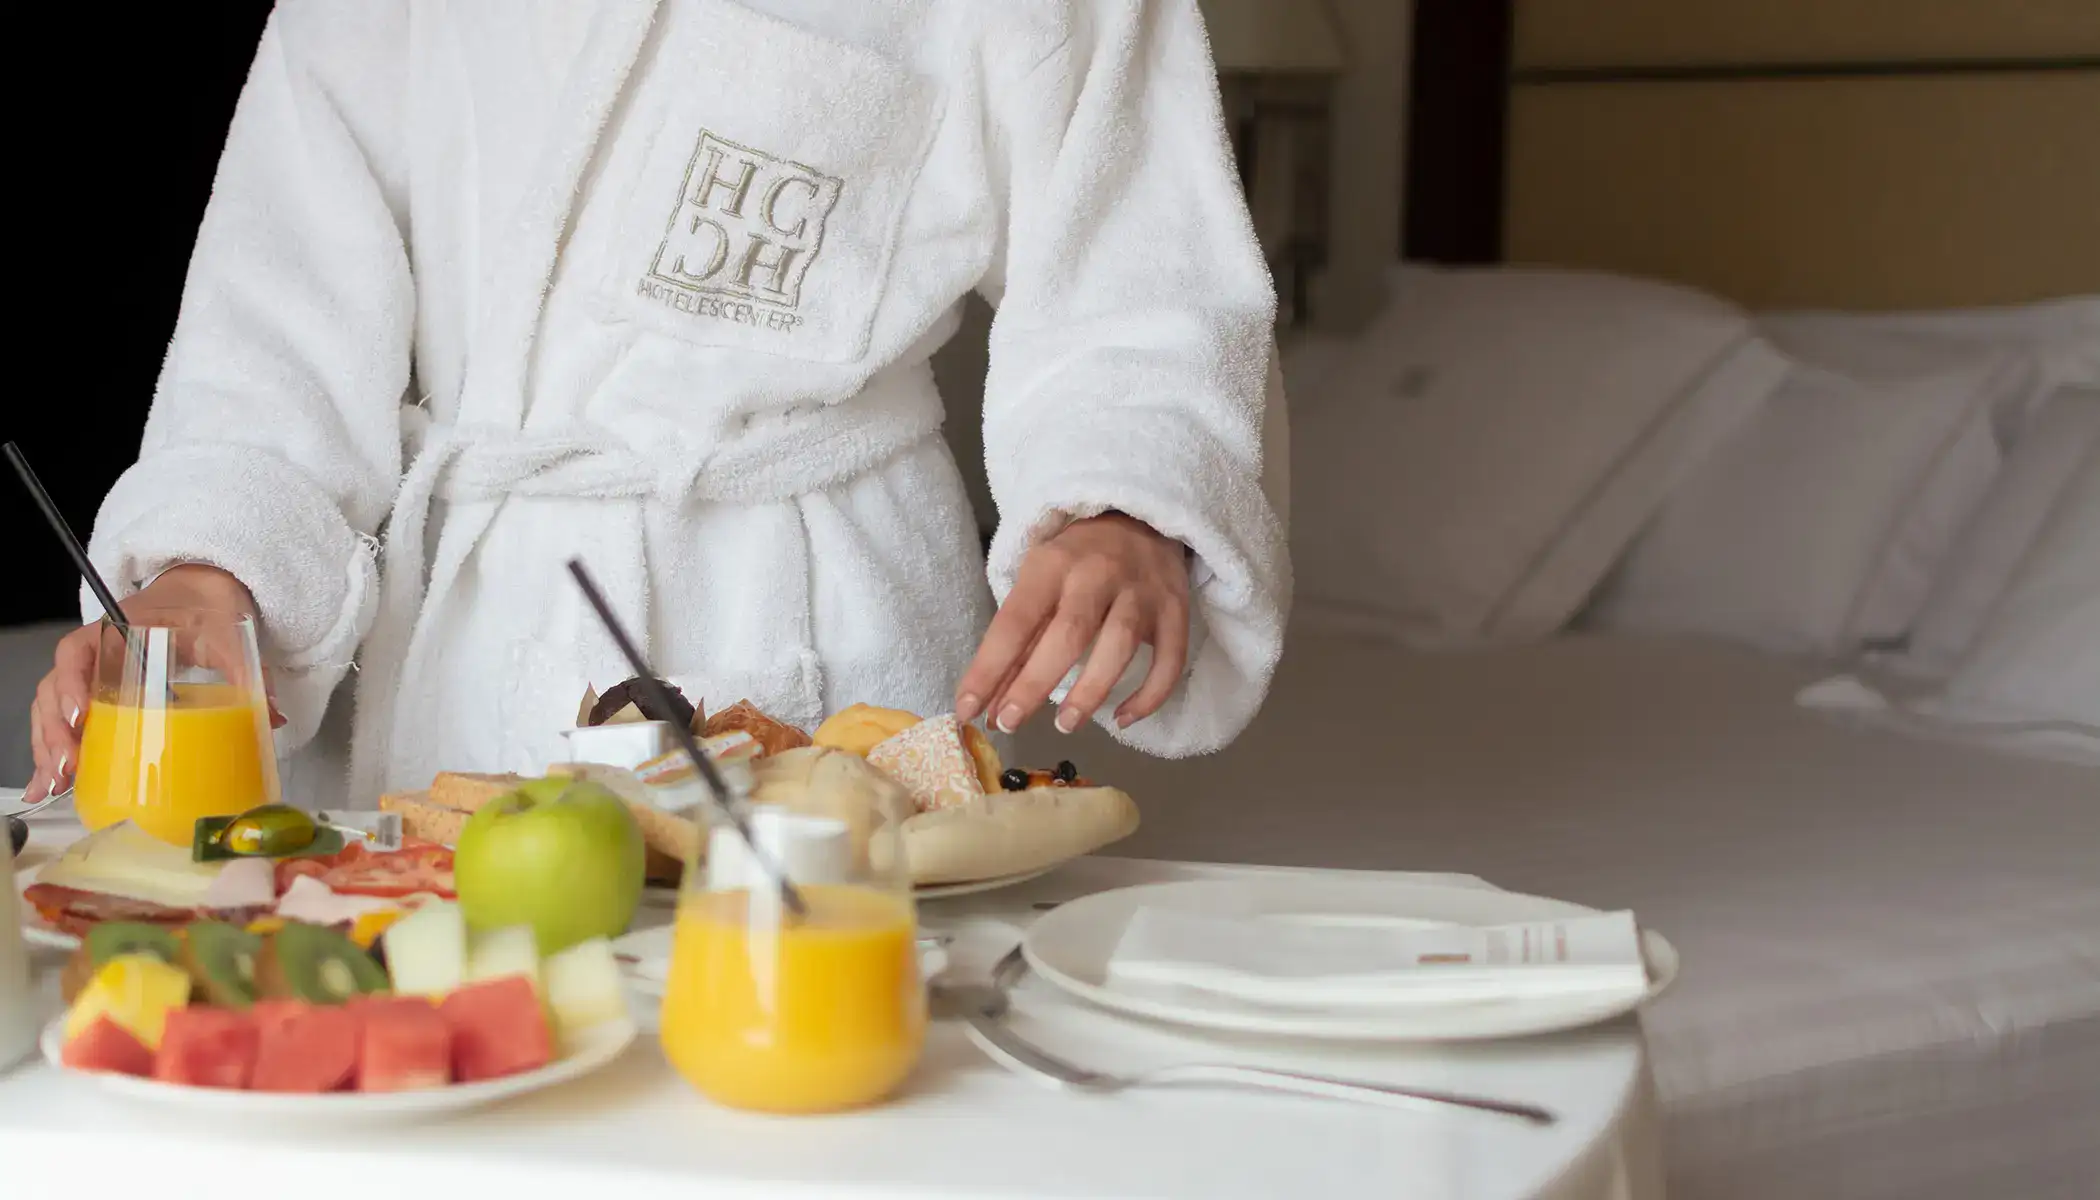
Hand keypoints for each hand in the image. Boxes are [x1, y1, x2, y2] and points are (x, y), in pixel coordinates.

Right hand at [25, 564, 276, 802]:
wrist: (202, 589)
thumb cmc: (207, 606)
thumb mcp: (228, 635)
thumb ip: (248, 672)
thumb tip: (272, 718)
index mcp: (121, 629)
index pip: (78, 651)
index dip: (70, 682)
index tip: (79, 714)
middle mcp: (97, 652)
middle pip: (55, 689)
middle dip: (54, 731)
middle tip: (68, 766)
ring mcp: (94, 673)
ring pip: (52, 708)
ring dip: (48, 746)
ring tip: (54, 784)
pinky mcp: (100, 692)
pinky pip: (66, 719)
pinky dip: (56, 749)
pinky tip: (54, 781)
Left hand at [956, 513, 1189, 734]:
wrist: (1141, 518)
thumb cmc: (1076, 560)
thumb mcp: (1038, 583)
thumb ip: (1018, 643)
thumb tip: (989, 705)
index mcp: (1052, 564)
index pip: (1015, 621)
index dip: (989, 668)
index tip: (967, 710)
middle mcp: (1098, 574)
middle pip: (1068, 634)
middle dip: (1034, 683)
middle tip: (1009, 724)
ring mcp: (1142, 591)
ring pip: (1120, 644)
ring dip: (1091, 691)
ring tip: (1065, 726)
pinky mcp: (1176, 609)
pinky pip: (1170, 658)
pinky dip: (1149, 695)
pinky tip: (1123, 719)